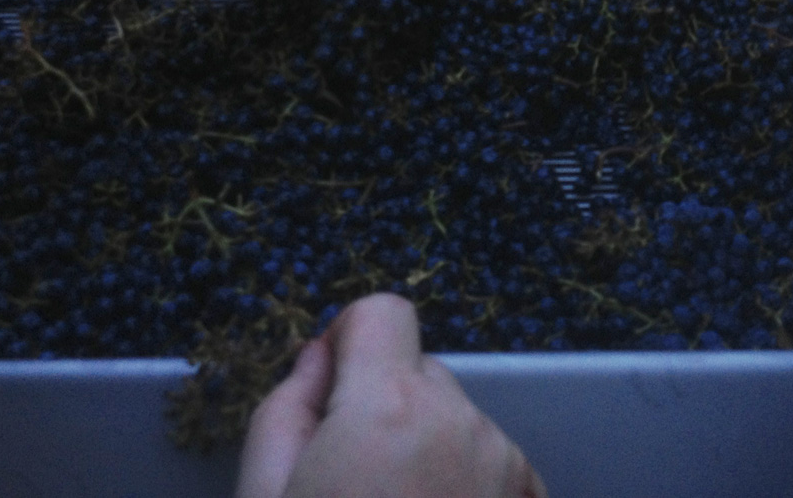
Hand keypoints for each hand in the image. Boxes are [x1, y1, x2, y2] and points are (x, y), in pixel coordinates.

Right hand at [236, 293, 546, 497]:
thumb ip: (286, 411)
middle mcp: (459, 422)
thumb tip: (318, 359)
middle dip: (384, 407)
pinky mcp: (527, 495)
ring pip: (454, 419)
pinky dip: (465, 480)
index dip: (351, 342)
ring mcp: (504, 463)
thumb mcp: (264, 495)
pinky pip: (492, 460)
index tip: (331, 389)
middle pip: (417, 374)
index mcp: (389, 408)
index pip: (383, 312)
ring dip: (425, 447)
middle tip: (352, 482)